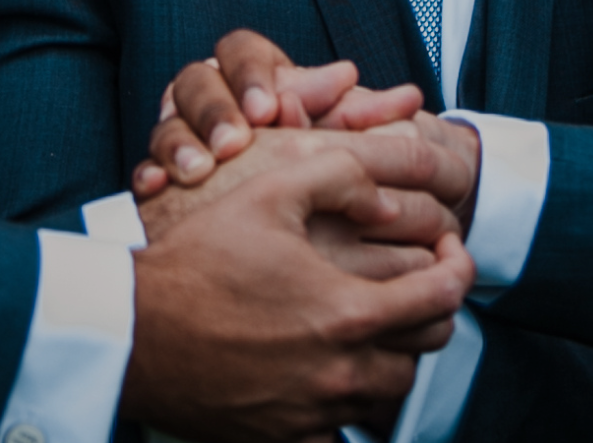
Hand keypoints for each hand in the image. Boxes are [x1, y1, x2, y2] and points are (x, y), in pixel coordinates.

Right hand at [124, 133, 475, 441]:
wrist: (132, 332)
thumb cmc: (197, 260)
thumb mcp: (270, 192)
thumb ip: (342, 175)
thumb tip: (388, 194)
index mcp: (348, 312)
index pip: (445, 295)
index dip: (459, 265)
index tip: (447, 250)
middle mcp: (341, 372)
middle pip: (428, 347)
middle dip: (430, 308)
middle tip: (409, 281)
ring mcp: (314, 413)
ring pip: (389, 390)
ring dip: (392, 353)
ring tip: (366, 321)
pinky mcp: (284, 438)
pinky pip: (340, 431)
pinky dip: (346, 403)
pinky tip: (325, 372)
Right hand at [146, 31, 478, 233]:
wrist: (264, 213)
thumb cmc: (305, 161)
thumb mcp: (333, 136)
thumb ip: (364, 116)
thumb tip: (410, 98)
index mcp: (248, 74)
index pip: (241, 50)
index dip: (253, 75)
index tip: (271, 108)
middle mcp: (209, 98)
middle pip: (194, 82)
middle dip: (214, 109)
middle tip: (234, 141)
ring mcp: (181, 133)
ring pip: (164, 123)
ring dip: (180, 141)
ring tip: (199, 167)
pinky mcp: (162, 172)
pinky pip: (144, 167)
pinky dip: (148, 173)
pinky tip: (156, 187)